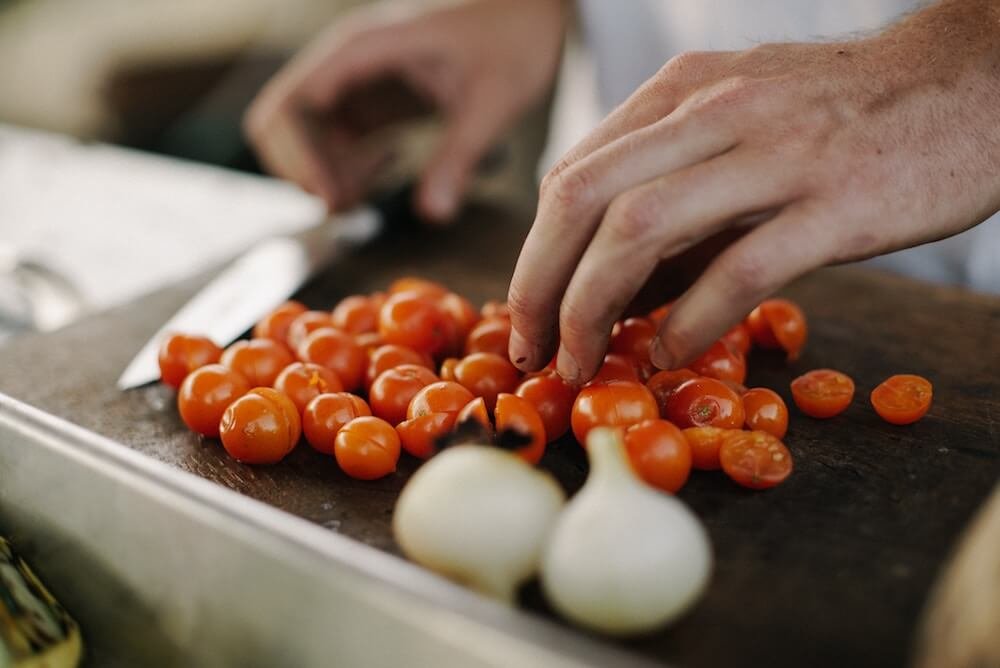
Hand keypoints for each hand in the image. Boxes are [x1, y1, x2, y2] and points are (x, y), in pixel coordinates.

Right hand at [244, 0, 566, 220]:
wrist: (532, 10)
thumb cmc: (516, 33)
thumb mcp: (494, 98)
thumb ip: (460, 155)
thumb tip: (433, 213)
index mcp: (364, 49)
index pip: (294, 104)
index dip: (299, 157)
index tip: (333, 198)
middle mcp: (348, 62)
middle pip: (283, 122)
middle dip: (304, 171)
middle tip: (349, 205)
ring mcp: (358, 81)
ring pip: (306, 136)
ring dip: (325, 175)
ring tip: (370, 195)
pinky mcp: (374, 100)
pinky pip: (337, 140)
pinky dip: (348, 167)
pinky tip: (389, 170)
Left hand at [507, 0, 999, 383]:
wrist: (969, 81)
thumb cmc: (845, 115)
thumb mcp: (740, 124)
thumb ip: (673, 189)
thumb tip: (612, 286)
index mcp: (681, 93)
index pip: (573, 175)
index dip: (534, 254)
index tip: (525, 315)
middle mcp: (714, 111)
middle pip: (583, 198)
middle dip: (539, 285)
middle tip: (531, 350)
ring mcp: (774, 154)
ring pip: (640, 228)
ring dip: (592, 307)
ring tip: (581, 362)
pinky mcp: (834, 204)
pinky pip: (738, 270)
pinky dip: (690, 322)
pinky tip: (670, 354)